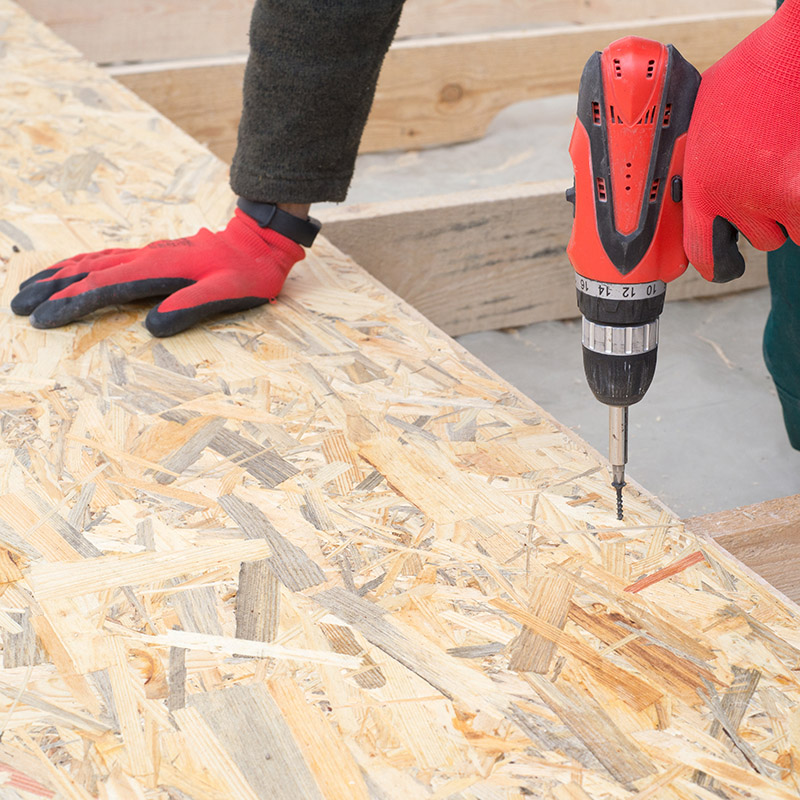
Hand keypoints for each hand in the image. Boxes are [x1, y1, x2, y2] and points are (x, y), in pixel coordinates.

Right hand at [11, 208, 304, 336]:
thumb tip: (153, 327)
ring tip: (28, 288)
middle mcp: (147, 258)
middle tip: (18, 307)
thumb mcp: (228, 293)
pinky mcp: (152, 254)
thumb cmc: (247, 273)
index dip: (72, 303)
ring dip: (59, 275)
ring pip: (92, 261)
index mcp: (160, 270)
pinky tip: (69, 270)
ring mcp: (147, 254)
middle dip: (52, 290)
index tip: (42, 319)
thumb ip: (191, 306)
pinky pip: (106, 257)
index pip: (105, 287)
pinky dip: (81, 264)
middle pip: (88, 272)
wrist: (259, 243)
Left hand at [683, 1, 799, 280]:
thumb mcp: (705, 124)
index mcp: (701, 185)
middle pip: (760, 238)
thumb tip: (697, 180)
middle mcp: (734, 200)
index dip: (714, 262)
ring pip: (791, 229)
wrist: (790, 55)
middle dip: (770, 217)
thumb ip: (703, 164)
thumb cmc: (752, 76)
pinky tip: (796, 165)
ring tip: (787, 164)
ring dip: (793, 208)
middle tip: (773, 179)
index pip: (700, 250)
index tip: (720, 265)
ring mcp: (775, 198)